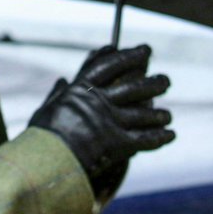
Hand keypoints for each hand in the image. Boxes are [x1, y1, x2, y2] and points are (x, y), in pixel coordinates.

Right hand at [28, 44, 173, 194]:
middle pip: (134, 87)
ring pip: (144, 113)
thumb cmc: (41, 138)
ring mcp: (111, 122)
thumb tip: (61, 80)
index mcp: (81, 89)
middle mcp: (100, 102)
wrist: (47, 162)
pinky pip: (146, 139)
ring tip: (168, 115)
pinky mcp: (119, 143)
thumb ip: (57, 94)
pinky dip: (160, 137)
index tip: (142, 50)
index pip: (109, 66)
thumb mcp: (45, 109)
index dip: (128, 56)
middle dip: (153, 82)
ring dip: (159, 114)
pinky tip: (171, 135)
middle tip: (166, 81)